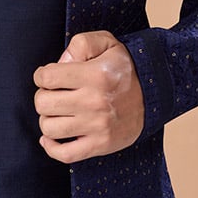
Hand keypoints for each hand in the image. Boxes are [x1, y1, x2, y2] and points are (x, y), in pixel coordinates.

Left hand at [33, 30, 144, 162]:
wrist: (155, 93)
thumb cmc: (126, 67)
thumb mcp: (107, 42)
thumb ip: (80, 44)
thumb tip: (59, 64)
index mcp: (95, 75)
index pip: (47, 77)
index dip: (42, 75)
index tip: (48, 76)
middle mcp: (95, 102)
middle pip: (44, 103)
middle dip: (43, 96)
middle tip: (54, 93)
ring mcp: (97, 126)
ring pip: (50, 128)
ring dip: (47, 118)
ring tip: (57, 112)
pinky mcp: (101, 145)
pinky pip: (66, 154)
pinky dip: (51, 147)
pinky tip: (51, 137)